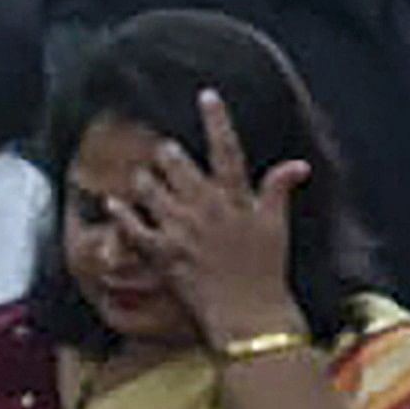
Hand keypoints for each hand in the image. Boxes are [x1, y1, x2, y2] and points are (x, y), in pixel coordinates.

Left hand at [115, 89, 309, 348]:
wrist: (249, 313)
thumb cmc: (266, 270)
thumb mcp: (276, 226)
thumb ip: (280, 190)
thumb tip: (298, 164)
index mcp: (235, 198)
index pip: (226, 149)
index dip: (217, 119)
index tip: (206, 95)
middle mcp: (206, 207)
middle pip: (178, 164)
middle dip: (168, 154)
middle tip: (165, 152)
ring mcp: (181, 229)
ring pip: (150, 188)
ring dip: (144, 179)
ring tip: (143, 177)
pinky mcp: (162, 252)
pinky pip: (132, 227)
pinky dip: (120, 214)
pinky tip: (111, 203)